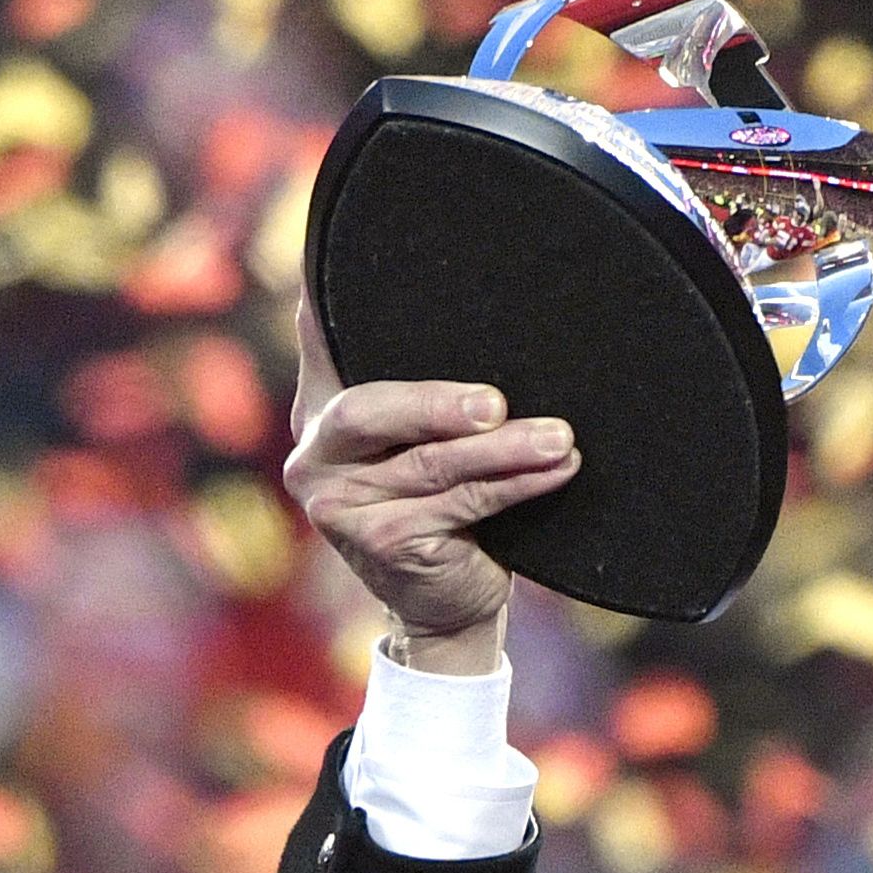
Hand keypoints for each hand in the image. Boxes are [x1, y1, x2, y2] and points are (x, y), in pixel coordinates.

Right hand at [281, 297, 577, 676]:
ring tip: (559, 439)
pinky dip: (517, 484)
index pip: (319, 340)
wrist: (446, 602)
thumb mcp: (417, 438)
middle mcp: (314, 455)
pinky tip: (557, 469)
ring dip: (504, 448)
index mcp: (318, 410)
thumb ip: (417, 385)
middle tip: (495, 402)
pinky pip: (463, 502)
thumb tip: (471, 290)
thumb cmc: (440, 503)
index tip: (332, 269)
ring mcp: (340, 505)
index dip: (319, 303)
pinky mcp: (382, 543)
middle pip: (368, 411)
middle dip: (435, 403)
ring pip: (431, 463)